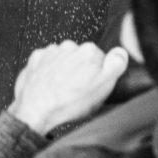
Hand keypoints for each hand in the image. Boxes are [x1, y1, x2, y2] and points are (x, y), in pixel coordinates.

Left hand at [8, 41, 128, 135]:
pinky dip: (48, 71)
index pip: (100, 58)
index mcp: (89, 51)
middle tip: (77, 90)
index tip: (92, 85)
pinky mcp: (36, 59)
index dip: (97, 74)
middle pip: (81, 57)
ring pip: (63, 59)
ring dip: (64, 70)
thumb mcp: (103, 88)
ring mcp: (51, 52)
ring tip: (62, 90)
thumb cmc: (68, 103)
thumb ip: (116, 65)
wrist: (35, 111)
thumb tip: (121, 52)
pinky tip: (49, 85)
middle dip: (80, 70)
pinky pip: (46, 62)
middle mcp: (70, 47)